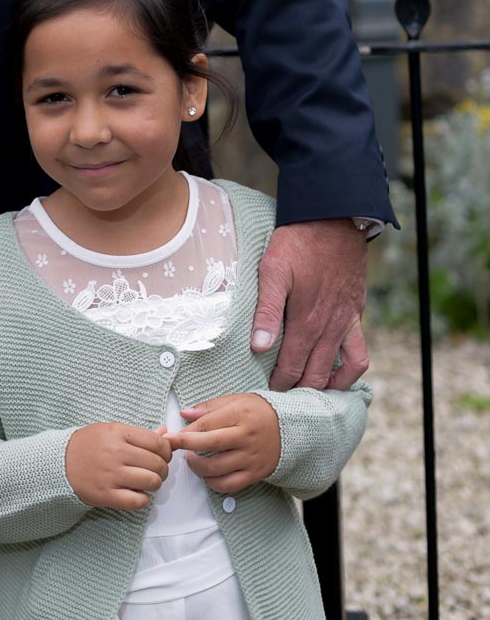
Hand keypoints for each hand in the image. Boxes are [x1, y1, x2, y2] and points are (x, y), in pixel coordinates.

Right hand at [64, 421, 170, 510]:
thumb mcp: (111, 431)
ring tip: (148, 481)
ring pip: (151, 481)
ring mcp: (111, 475)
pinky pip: (137, 500)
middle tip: (157, 470)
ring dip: (155, 483)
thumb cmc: (88, 445)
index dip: (166, 451)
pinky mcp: (106, 495)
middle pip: (157, 463)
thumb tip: (166, 433)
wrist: (59, 463)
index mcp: (118, 433)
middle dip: (163, 469)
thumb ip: (139, 433)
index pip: (157, 442)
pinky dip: (143, 499)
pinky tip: (137, 493)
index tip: (164, 455)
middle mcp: (116, 453)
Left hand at [168, 393, 279, 492]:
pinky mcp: (255, 474)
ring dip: (197, 466)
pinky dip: (213, 483)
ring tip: (190, 460)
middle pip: (210, 444)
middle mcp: (246, 437)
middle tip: (171, 447)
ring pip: (218, 468)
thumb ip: (209, 407)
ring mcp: (251, 458)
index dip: (185, 431)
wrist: (290, 430)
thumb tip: (185, 413)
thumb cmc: (259, 412)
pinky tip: (206, 475)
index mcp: (240, 415)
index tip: (169, 436)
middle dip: (186, 446)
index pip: (207, 424)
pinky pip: (230, 484)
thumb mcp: (236, 400)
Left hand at [251, 220, 368, 390]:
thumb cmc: (298, 242)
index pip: (292, 366)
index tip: (268, 395)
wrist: (334, 219)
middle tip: (285, 400)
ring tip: (313, 393)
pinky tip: (338, 369)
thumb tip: (260, 347)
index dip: (280, 383)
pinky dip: (351, 368)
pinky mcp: (356, 312)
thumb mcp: (273, 270)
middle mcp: (329, 327)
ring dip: (329, 386)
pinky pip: (359, 351)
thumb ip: (267, 311)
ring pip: (343, 368)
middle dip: (300, 390)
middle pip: (317, 373)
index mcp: (306, 320)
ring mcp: (346, 321)